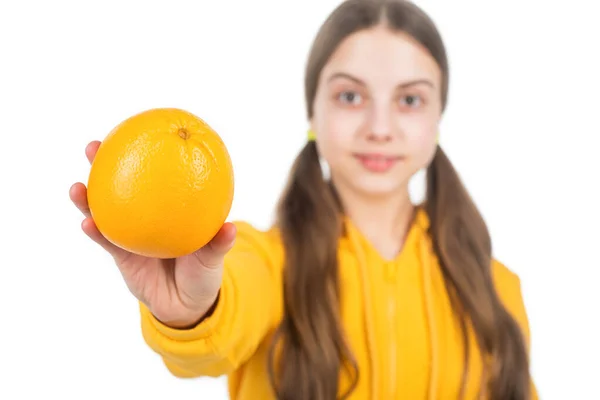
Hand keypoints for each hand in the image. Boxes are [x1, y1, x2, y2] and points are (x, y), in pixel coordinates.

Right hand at [70, 141, 235, 327]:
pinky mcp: (119, 254)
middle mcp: (146, 213)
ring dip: (87, 197)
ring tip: (77, 187)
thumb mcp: (213, 257)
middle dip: (103, 164)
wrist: (186, 304)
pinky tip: (86, 223)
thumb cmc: (203, 272)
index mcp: (168, 206)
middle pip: (120, 182)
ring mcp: (129, 232)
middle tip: (93, 147)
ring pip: (104, 208)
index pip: (154, 173)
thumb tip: (228, 229)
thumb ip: (218, 244)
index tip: (135, 130)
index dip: (142, 153)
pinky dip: (95, 231)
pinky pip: (105, 240)